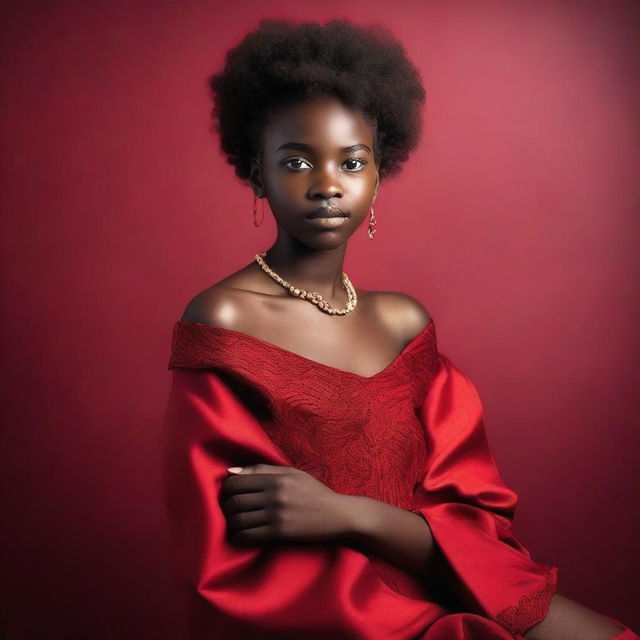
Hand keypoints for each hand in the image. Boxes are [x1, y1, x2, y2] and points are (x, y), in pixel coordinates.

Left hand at [219, 464, 349, 545]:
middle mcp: (274, 495)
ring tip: (234, 524)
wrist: (339, 514)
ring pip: (239, 520)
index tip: (229, 495)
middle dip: (226, 507)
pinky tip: (240, 535)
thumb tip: (231, 472)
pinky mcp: (280, 532)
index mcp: (276, 478)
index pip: (236, 482)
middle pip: (234, 501)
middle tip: (228, 511)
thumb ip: (262, 470)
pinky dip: (239, 537)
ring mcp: (277, 514)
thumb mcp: (292, 473)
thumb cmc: (314, 492)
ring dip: (231, 524)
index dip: (226, 490)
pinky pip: (249, 536)